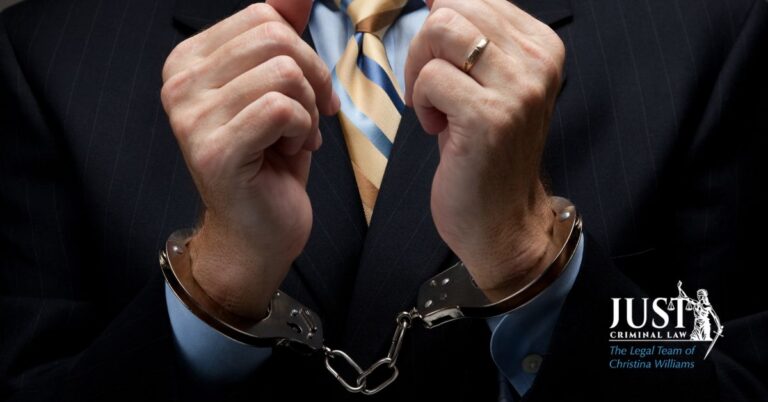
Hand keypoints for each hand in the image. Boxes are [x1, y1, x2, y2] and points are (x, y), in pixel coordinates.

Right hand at [160, 0, 338, 318]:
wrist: (257, 232)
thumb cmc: (270, 162)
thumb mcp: (279, 89)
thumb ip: (282, 36)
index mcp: (189, 61)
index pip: (262, 17)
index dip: (303, 52)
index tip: (309, 93)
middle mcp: (179, 83)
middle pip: (274, 38)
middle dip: (313, 77)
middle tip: (312, 116)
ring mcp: (191, 117)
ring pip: (283, 73)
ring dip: (309, 109)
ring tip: (299, 137)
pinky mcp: (214, 150)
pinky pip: (282, 109)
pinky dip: (305, 130)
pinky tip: (295, 152)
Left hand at [405, 0, 565, 298]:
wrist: (503, 219)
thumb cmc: (488, 152)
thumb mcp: (490, 85)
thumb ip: (473, 39)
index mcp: (543, 46)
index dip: (441, 31)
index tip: (445, 70)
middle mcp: (538, 61)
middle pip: (453, 8)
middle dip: (424, 47)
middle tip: (431, 88)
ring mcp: (518, 89)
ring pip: (440, 31)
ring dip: (420, 71)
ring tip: (434, 106)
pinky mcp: (490, 117)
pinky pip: (429, 78)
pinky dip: (421, 104)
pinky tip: (438, 130)